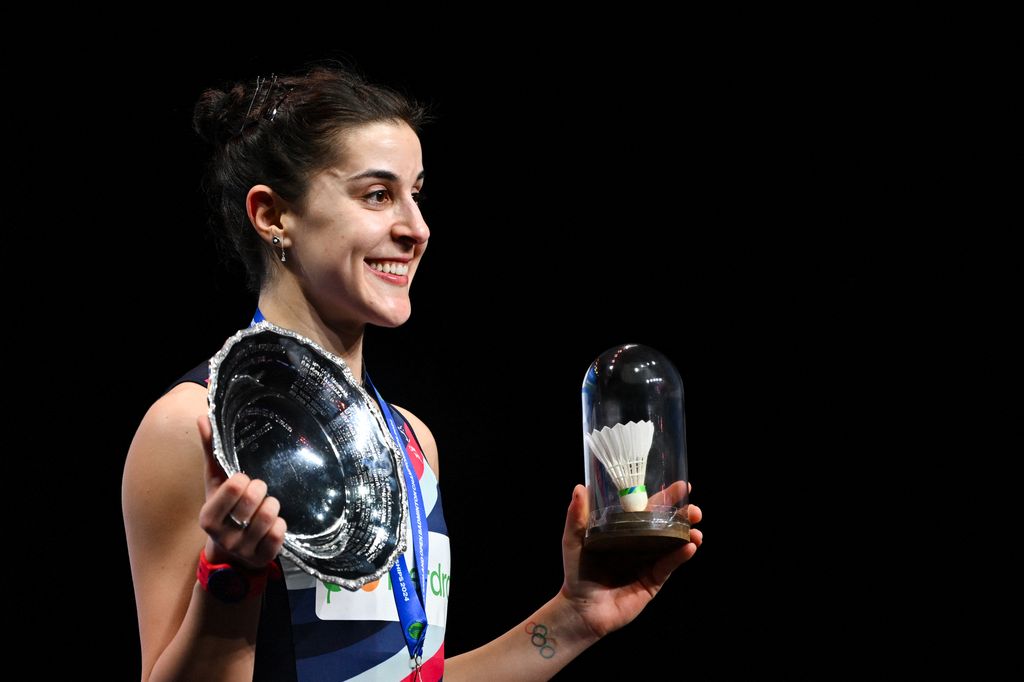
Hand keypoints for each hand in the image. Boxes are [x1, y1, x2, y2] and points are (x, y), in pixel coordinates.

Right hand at [196, 415, 286, 567]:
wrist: (232, 554)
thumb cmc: (225, 509)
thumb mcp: (216, 485)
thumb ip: (212, 453)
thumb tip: (204, 418)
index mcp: (208, 517)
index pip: (234, 486)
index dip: (244, 479)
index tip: (243, 481)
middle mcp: (224, 536)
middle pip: (254, 499)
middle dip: (261, 489)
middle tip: (259, 491)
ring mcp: (244, 550)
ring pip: (269, 516)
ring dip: (273, 504)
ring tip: (267, 505)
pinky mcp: (263, 559)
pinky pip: (281, 533)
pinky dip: (281, 523)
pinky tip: (273, 523)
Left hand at [560, 483, 702, 638]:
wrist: (581, 608)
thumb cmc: (577, 572)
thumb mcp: (573, 540)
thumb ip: (576, 516)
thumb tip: (580, 487)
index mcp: (625, 529)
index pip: (648, 508)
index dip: (664, 497)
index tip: (681, 486)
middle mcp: (640, 543)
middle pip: (666, 524)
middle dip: (683, 514)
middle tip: (694, 509)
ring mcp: (649, 561)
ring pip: (673, 544)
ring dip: (687, 535)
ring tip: (696, 529)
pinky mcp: (654, 580)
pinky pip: (669, 565)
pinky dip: (680, 556)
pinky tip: (689, 547)